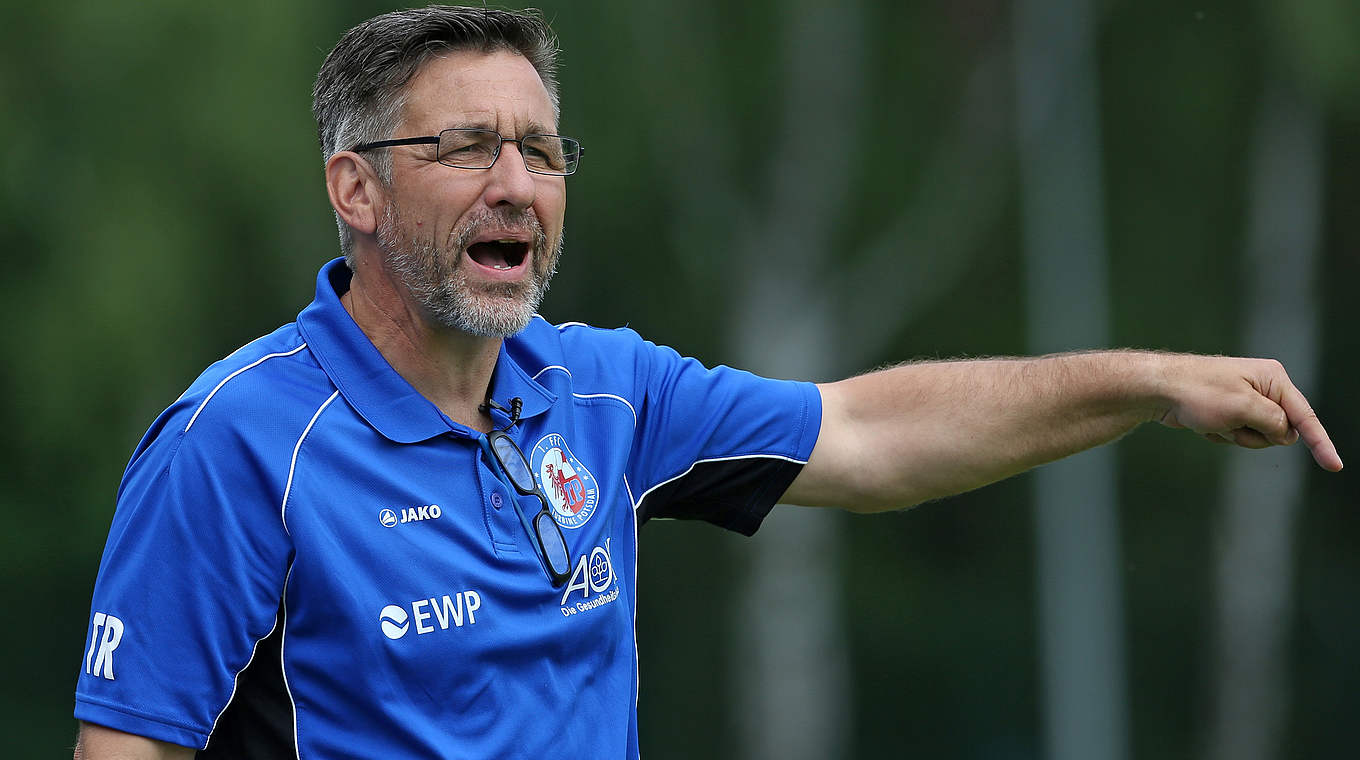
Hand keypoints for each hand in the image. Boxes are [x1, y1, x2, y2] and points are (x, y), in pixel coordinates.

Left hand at [1155, 356, 1341, 470]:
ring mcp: (1246, 400)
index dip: (1321, 442)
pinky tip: (1203, 423)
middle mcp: (1264, 387)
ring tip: (1214, 421)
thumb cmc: (1198, 392)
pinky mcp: (1229, 412)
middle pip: (1281, 430)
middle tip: (1230, 423)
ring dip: (1236, 437)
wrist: (1158, 388)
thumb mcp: (1243, 408)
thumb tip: (1286, 434)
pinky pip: (1237, 435)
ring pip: (1258, 436)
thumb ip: (1273, 422)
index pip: (1305, 416)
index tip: (1335, 465)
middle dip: (1256, 436)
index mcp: (1273, 378)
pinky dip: (1221, 434)